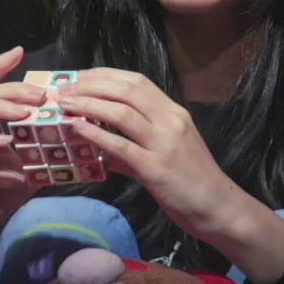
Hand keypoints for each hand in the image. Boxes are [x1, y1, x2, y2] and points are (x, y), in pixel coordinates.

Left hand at [55, 68, 242, 237]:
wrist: (218, 207)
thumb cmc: (192, 181)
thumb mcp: (167, 153)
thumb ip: (136, 146)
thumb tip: (103, 147)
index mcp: (174, 113)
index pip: (138, 82)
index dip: (107, 75)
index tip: (82, 75)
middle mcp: (170, 121)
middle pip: (127, 90)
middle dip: (92, 85)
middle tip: (66, 88)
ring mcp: (164, 143)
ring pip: (122, 112)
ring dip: (89, 104)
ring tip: (65, 104)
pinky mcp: (156, 168)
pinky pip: (122, 146)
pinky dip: (97, 134)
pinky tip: (78, 129)